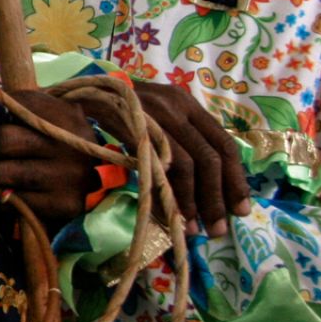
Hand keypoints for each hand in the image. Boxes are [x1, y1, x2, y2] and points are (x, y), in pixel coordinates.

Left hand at [0, 88, 97, 226]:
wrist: (94, 174)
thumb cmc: (55, 138)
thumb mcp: (43, 113)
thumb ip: (12, 106)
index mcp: (62, 114)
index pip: (8, 108)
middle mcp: (68, 144)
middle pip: (2, 140)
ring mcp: (68, 176)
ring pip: (2, 172)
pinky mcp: (64, 203)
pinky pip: (12, 201)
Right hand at [82, 79, 251, 237]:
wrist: (81, 93)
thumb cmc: (123, 109)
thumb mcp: (160, 115)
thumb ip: (184, 138)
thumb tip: (213, 185)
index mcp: (187, 103)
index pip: (224, 143)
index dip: (236, 180)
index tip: (239, 210)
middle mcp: (175, 106)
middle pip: (209, 157)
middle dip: (216, 198)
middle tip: (217, 228)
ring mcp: (153, 116)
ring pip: (187, 164)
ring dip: (193, 201)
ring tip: (193, 227)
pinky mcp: (131, 128)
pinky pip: (156, 165)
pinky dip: (166, 193)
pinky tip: (168, 212)